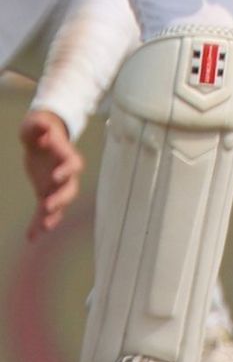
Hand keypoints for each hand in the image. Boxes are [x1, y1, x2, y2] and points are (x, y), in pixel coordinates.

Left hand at [18, 111, 82, 240]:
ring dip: (52, 216)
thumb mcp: (35, 124)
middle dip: (61, 199)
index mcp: (66, 155)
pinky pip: (43, 212)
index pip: (73, 164)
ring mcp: (56, 185)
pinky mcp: (45, 193)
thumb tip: (42, 126)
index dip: (67, 170)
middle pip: (70, 189)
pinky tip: (31, 237)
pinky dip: (38, 225)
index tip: (57, 176)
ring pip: (59, 205)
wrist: (41, 139)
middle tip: (48, 206)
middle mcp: (65, 174)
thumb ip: (38, 126)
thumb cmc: (39, 129)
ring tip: (42, 228)